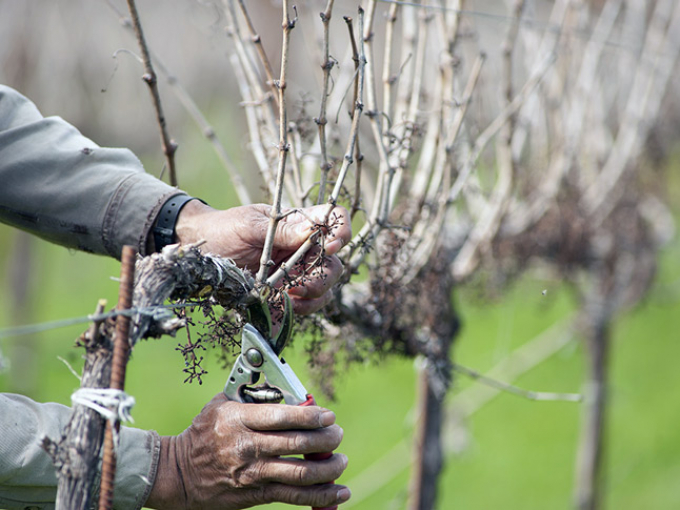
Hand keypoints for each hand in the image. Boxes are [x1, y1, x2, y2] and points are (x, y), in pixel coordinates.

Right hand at [145, 393, 349, 509]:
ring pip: (301, 473)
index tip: (329, 415)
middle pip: (298, 443)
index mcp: (240, 419)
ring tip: (341, 461)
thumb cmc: (203, 433)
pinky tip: (339, 491)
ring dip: (329, 468)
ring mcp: (253, 473)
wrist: (178, 473)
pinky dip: (321, 495)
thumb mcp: (221, 405)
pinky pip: (294, 496)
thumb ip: (252, 396)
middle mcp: (248, 446)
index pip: (283, 416)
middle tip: (338, 435)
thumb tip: (286, 391)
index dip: (312, 415)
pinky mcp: (255, 495)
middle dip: (326, 439)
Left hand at [175, 201, 350, 314]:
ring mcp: (297, 271)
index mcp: (298, 223)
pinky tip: (285, 305)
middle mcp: (303, 248)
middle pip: (334, 261)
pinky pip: (307, 304)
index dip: (341, 231)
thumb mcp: (250, 225)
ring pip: (325, 286)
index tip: (331, 245)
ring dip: (314, 295)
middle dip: (324, 276)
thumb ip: (282, 230)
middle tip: (301, 285)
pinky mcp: (287, 292)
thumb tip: (313, 230)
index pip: (334, 220)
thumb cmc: (225, 230)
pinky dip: (301, 308)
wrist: (202, 253)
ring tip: (290, 297)